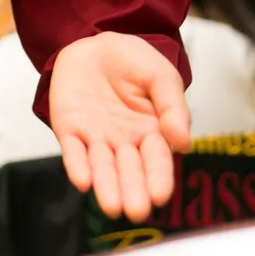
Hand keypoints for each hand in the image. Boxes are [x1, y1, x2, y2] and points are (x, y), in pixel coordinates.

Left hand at [49, 32, 190, 222]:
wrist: (96, 44)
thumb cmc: (134, 62)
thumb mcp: (161, 77)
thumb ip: (172, 107)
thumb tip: (183, 143)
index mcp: (152, 132)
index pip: (157, 160)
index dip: (159, 177)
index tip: (161, 196)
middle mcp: (124, 142)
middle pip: (130, 171)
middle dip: (133, 191)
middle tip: (136, 211)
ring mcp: (96, 139)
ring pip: (102, 168)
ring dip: (106, 187)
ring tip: (112, 207)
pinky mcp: (70, 130)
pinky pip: (73, 152)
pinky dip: (77, 166)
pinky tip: (82, 181)